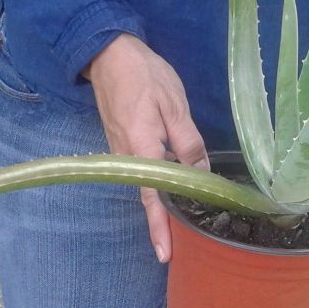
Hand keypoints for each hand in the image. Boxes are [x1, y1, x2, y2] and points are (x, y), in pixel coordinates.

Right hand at [83, 34, 208, 261]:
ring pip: (144, 187)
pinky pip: (141, 173)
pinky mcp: (122, 145)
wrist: (108, 54)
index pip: (153, 197)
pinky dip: (156, 187)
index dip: (160, 226)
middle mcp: (127, 157)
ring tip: (180, 228)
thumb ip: (188, 141)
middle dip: (162, 225)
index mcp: (142, 148)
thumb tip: (200, 173)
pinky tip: (173, 191)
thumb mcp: (175, 105)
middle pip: (146, 199)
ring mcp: (121, 153)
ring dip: (159, 208)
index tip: (165, 254)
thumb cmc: (144, 75)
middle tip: (178, 250)